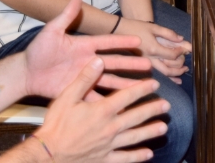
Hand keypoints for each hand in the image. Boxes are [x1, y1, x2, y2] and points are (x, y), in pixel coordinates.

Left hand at [24, 0, 152, 99]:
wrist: (26, 73)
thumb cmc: (37, 50)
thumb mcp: (52, 31)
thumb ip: (66, 16)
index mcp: (84, 46)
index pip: (107, 42)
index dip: (122, 41)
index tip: (139, 40)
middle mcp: (89, 62)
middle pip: (114, 62)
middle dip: (131, 63)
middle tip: (149, 64)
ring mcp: (85, 77)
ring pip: (110, 80)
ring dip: (126, 83)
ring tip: (143, 85)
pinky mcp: (78, 91)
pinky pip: (96, 97)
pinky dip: (109, 102)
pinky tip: (123, 105)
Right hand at [34, 57, 168, 162]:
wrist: (48, 154)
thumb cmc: (56, 125)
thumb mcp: (67, 97)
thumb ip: (84, 79)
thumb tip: (98, 60)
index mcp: (102, 110)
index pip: (128, 96)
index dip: (142, 88)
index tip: (154, 84)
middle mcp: (110, 127)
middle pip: (137, 116)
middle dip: (152, 109)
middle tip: (166, 105)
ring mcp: (109, 145)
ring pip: (135, 136)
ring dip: (150, 131)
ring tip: (162, 127)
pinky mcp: (105, 159)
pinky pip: (125, 157)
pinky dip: (137, 156)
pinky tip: (147, 154)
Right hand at [117, 18, 190, 83]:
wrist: (119, 31)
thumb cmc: (136, 27)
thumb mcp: (154, 27)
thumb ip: (168, 34)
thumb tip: (181, 39)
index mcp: (153, 49)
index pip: (172, 55)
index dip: (181, 52)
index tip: (185, 49)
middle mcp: (150, 59)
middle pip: (170, 68)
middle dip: (180, 65)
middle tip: (186, 61)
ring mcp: (145, 64)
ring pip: (164, 74)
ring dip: (176, 74)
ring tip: (184, 70)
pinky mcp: (142, 66)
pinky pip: (158, 75)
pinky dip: (168, 79)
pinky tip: (176, 81)